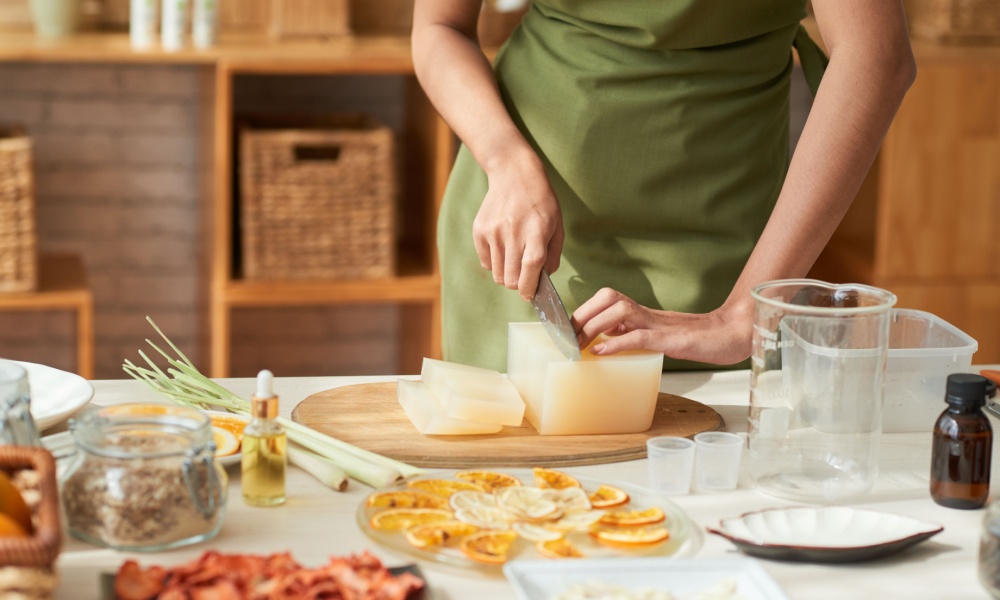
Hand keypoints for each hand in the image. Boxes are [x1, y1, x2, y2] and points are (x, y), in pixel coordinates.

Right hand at [473, 154, 563, 299]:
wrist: (513, 174)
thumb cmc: (541, 202)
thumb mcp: (557, 224)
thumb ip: (553, 254)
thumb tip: (544, 278)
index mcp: (536, 231)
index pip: (530, 268)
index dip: (530, 287)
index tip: (530, 295)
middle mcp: (512, 232)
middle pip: (510, 278)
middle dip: (518, 284)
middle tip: (524, 277)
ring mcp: (493, 232)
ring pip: (497, 275)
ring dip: (507, 275)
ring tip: (514, 259)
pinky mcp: (479, 231)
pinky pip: (486, 263)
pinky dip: (495, 263)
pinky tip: (503, 248)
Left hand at [572, 288, 753, 364]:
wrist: (732, 335)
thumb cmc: (696, 339)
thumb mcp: (657, 336)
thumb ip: (632, 334)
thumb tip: (603, 339)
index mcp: (642, 313)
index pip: (605, 300)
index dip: (582, 311)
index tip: (564, 330)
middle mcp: (647, 313)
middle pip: (606, 298)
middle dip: (582, 316)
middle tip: (567, 339)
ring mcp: (659, 324)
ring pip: (618, 311)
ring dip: (594, 326)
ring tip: (579, 345)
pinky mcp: (671, 338)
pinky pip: (639, 336)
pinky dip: (617, 343)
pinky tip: (601, 352)